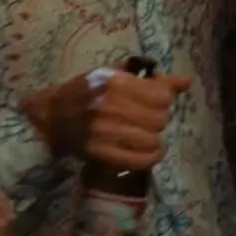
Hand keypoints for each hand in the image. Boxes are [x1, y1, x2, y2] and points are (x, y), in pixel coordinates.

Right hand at [21, 66, 192, 168]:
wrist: (50, 116)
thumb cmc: (85, 92)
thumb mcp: (114, 75)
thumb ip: (150, 78)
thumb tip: (186, 82)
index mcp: (114, 83)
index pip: (163, 96)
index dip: (163, 98)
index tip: (155, 100)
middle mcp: (110, 107)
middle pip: (160, 118)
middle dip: (158, 118)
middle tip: (147, 118)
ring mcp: (104, 132)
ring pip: (153, 139)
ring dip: (154, 138)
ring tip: (145, 134)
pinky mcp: (101, 153)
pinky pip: (141, 160)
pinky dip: (151, 156)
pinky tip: (149, 151)